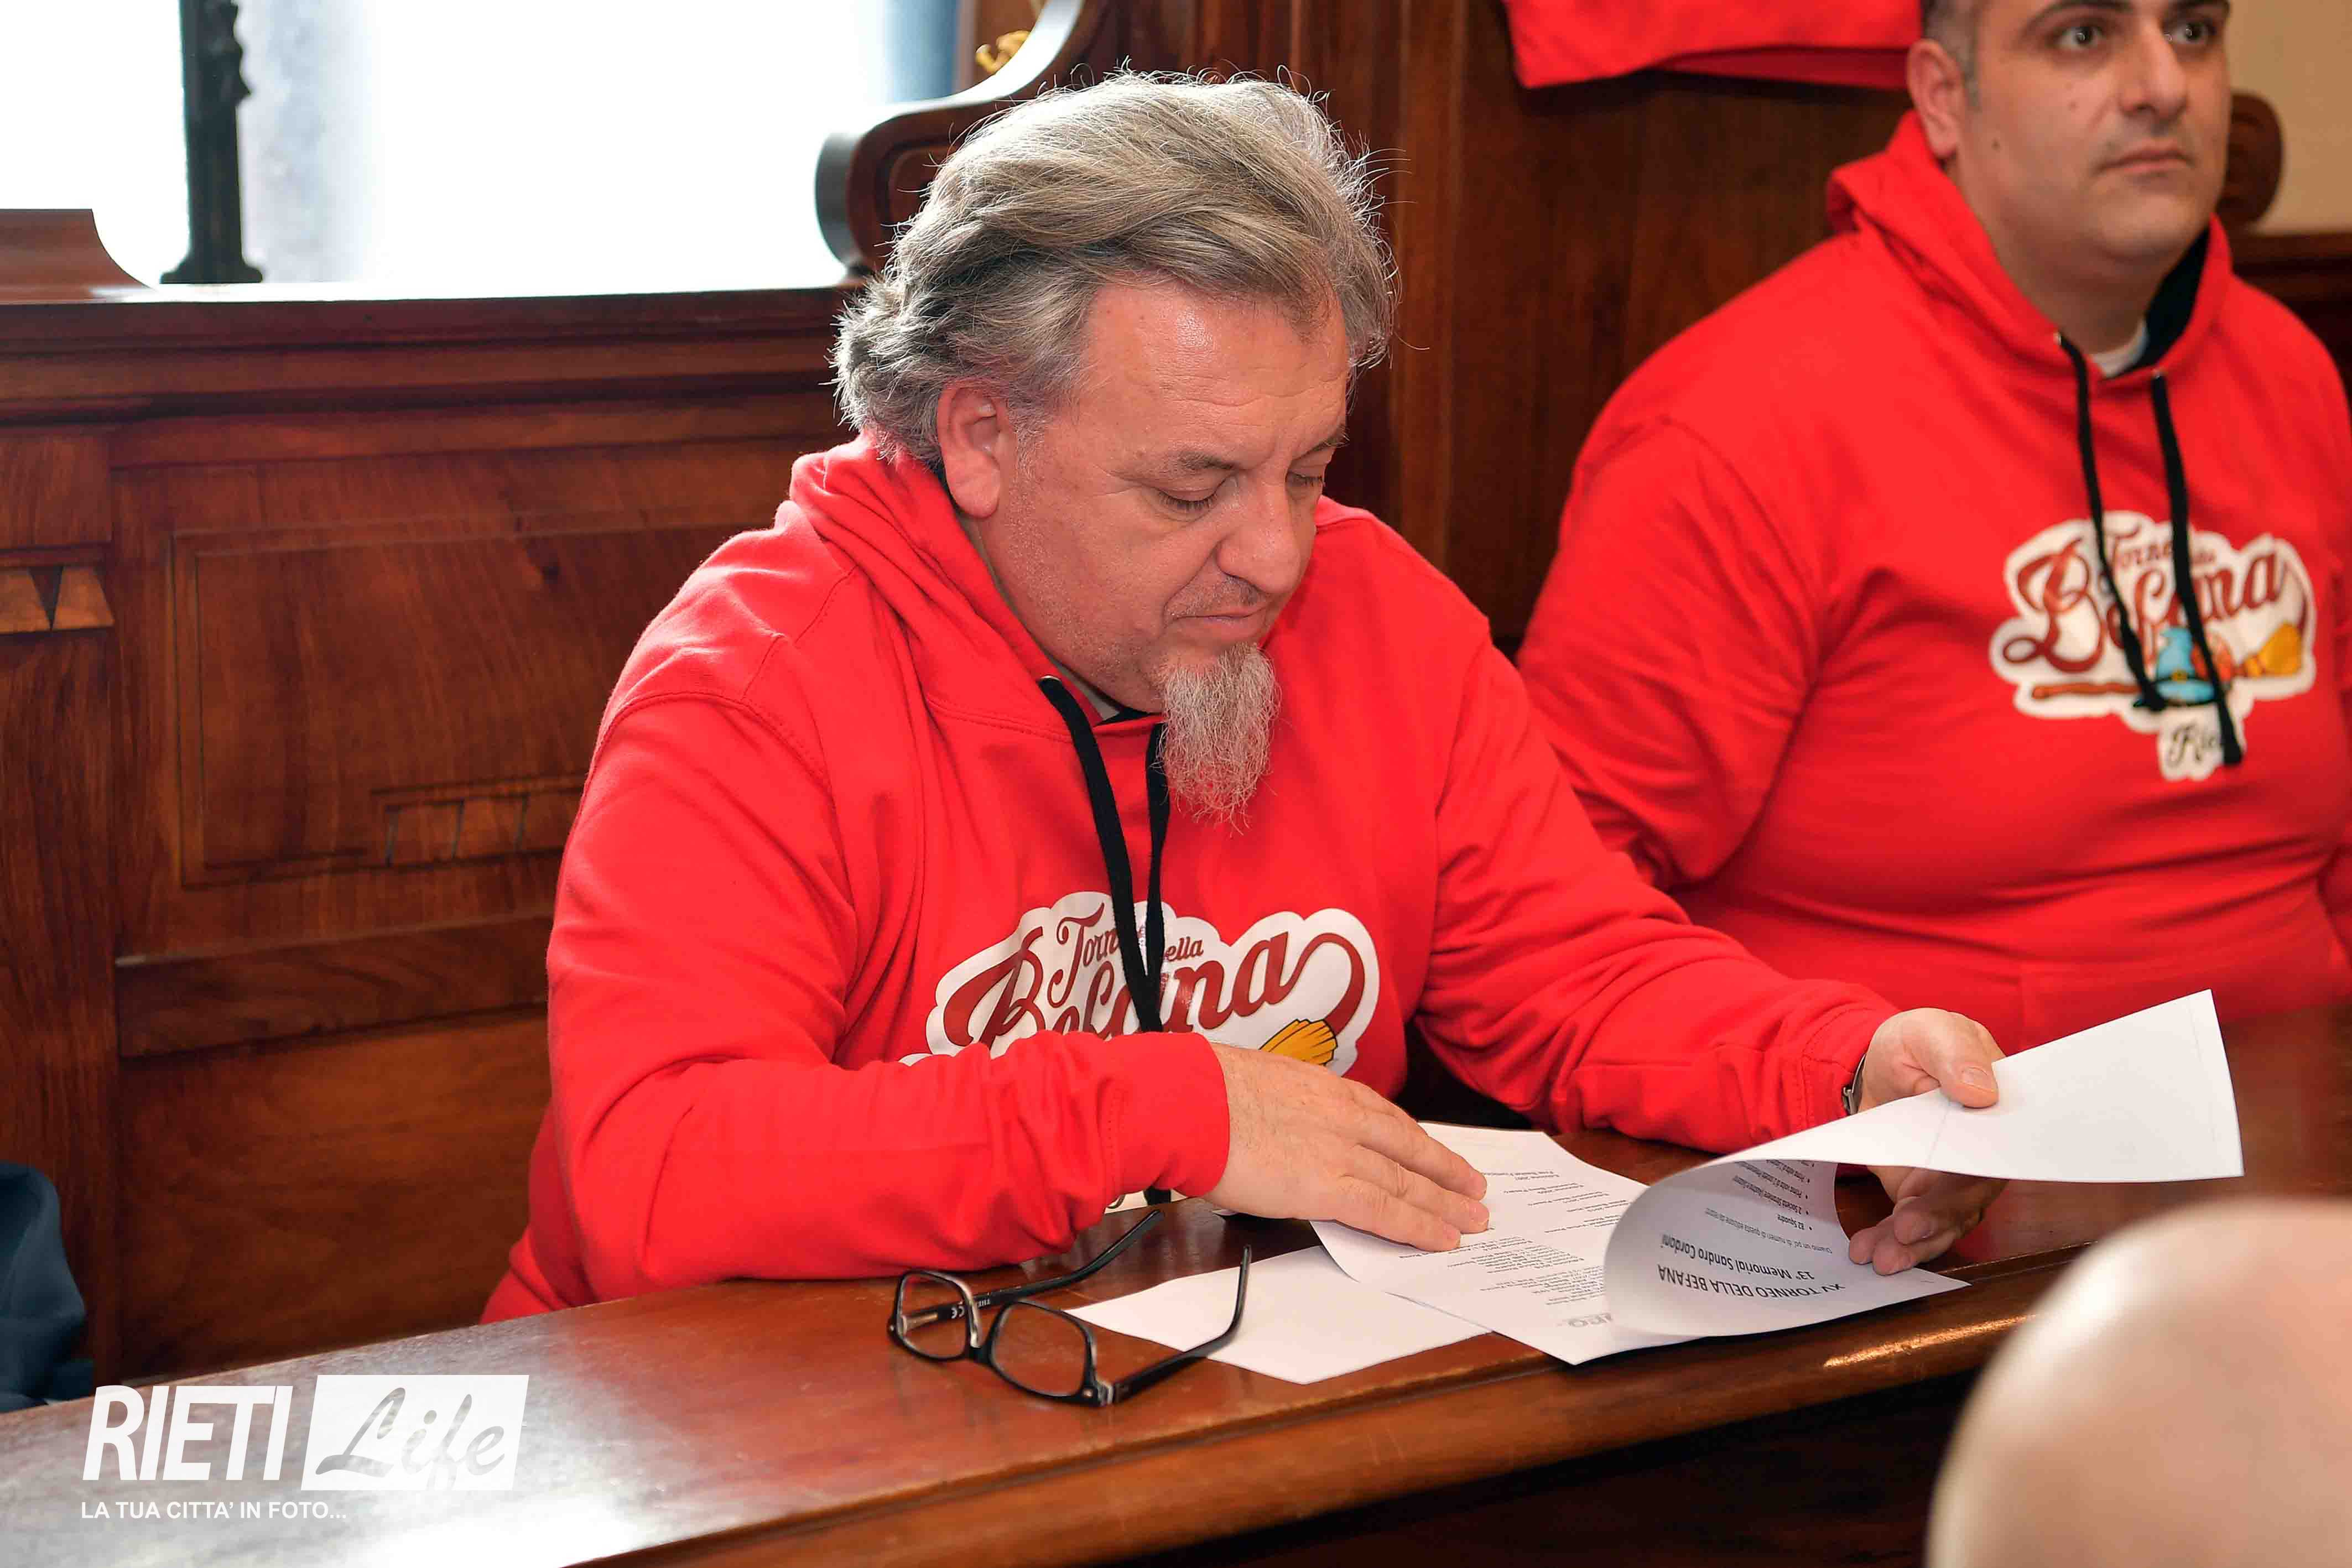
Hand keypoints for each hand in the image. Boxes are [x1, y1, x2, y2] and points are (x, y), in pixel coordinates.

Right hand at [1202, 1042, 1489, 1249]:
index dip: (1414, 1140)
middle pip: (1408, 1148)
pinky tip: (1442, 1239)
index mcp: (1323, 1089)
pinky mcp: (1328, 1187)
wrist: (1187, 1103)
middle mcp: (1342, 1116)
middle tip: (1475, 1188)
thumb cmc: (1201, 1092)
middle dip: (1445, 1170)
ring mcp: (1340, 1151)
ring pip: (1408, 1181)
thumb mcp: (1255, 1082)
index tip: (1433, 1152)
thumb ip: (1280, 1106)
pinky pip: (1387, 1211)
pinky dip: (1419, 1226)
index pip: (1383, 1117)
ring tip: (1474, 1218)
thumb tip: (1274, 1125)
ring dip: (1445, 1202)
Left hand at [1846, 1008, 2009, 1274]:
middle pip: (1971, 1194)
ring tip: (1884, 1256)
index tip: (1953, 1188)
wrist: (1874, 1066)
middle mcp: (1983, 1154)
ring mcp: (1954, 1179)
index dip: (1980, 1172)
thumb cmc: (1912, 1043)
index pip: (2002, 1149)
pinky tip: (1870, 1251)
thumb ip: (1954, 1054)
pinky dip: (1895, 1242)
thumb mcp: (1929, 1032)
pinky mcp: (1924, 1195)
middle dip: (1940, 1218)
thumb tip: (1982, 1091)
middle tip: (1906, 1230)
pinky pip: (1916, 1226)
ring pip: (1946, 1221)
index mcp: (1999, 1112)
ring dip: (1917, 1243)